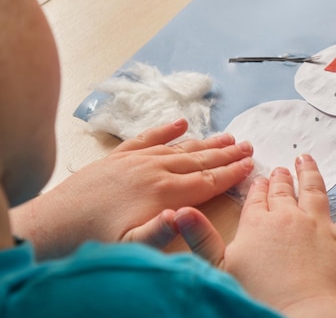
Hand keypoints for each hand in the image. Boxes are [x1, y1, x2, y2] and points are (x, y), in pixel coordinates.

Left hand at [10, 119, 253, 258]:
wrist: (52, 224)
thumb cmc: (94, 240)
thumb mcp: (129, 245)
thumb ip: (159, 231)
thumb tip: (185, 215)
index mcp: (162, 191)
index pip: (206, 180)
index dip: (231, 172)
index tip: (250, 164)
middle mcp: (153, 169)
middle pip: (199, 159)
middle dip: (226, 153)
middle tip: (248, 145)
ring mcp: (136, 160)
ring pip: (180, 147)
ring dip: (206, 141)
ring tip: (228, 136)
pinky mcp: (119, 157)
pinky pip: (148, 138)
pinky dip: (167, 129)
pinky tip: (182, 123)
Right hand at [178, 154, 335, 317]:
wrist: (298, 313)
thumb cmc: (258, 295)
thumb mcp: (219, 268)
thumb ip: (200, 237)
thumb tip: (180, 211)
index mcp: (259, 222)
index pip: (258, 198)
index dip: (259, 187)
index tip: (261, 178)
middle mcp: (289, 216)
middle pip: (284, 190)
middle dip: (282, 177)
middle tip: (282, 168)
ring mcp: (318, 225)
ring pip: (315, 190)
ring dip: (312, 173)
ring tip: (308, 159)